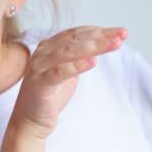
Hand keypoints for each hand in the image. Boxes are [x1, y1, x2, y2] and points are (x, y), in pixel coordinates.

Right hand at [10, 25, 126, 137]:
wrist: (30, 121)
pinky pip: (59, 72)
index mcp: (50, 46)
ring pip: (68, 51)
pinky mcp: (39, 83)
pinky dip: (76, 66)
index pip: (78, 32)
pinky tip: (93, 62)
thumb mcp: (68, 71)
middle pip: (76, 39)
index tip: (120, 32)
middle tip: (122, 35)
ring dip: (93, 46)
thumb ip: (79, 56)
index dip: (99, 30)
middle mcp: (43, 52)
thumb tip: (103, 43)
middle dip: (101, 36)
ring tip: (113, 45)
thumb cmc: (50, 96)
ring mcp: (39, 67)